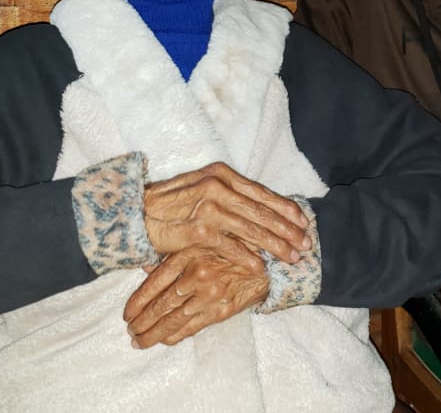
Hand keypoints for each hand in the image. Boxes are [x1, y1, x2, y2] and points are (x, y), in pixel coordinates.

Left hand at [124, 247, 268, 347]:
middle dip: (141, 322)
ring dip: (153, 334)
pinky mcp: (222, 310)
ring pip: (173, 320)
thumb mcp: (201, 241)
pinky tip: (164, 340)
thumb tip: (145, 267)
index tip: (127, 314)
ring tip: (140, 340)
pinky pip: (192, 328)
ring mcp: (209, 295)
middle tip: (130, 331)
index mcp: (187, 255)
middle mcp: (196, 275)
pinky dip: (175, 336)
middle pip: (160, 305)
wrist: (268, 260)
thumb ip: (172, 253)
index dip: (137, 302)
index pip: (153, 283)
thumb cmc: (232, 248)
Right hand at [144, 162, 309, 272]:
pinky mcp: (199, 230)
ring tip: (292, 257)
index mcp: (221, 174)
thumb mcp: (201, 187)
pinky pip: (231, 246)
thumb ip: (230, 195)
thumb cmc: (169, 204)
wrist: (134, 214)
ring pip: (252, 229)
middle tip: (306, 244)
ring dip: (276, 245)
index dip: (286, 208)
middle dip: (288, 230)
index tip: (303, 221)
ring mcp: (209, 208)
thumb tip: (261, 209)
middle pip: (262, 211)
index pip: (262, 192)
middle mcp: (218, 186)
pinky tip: (261, 267)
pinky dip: (248, 257)